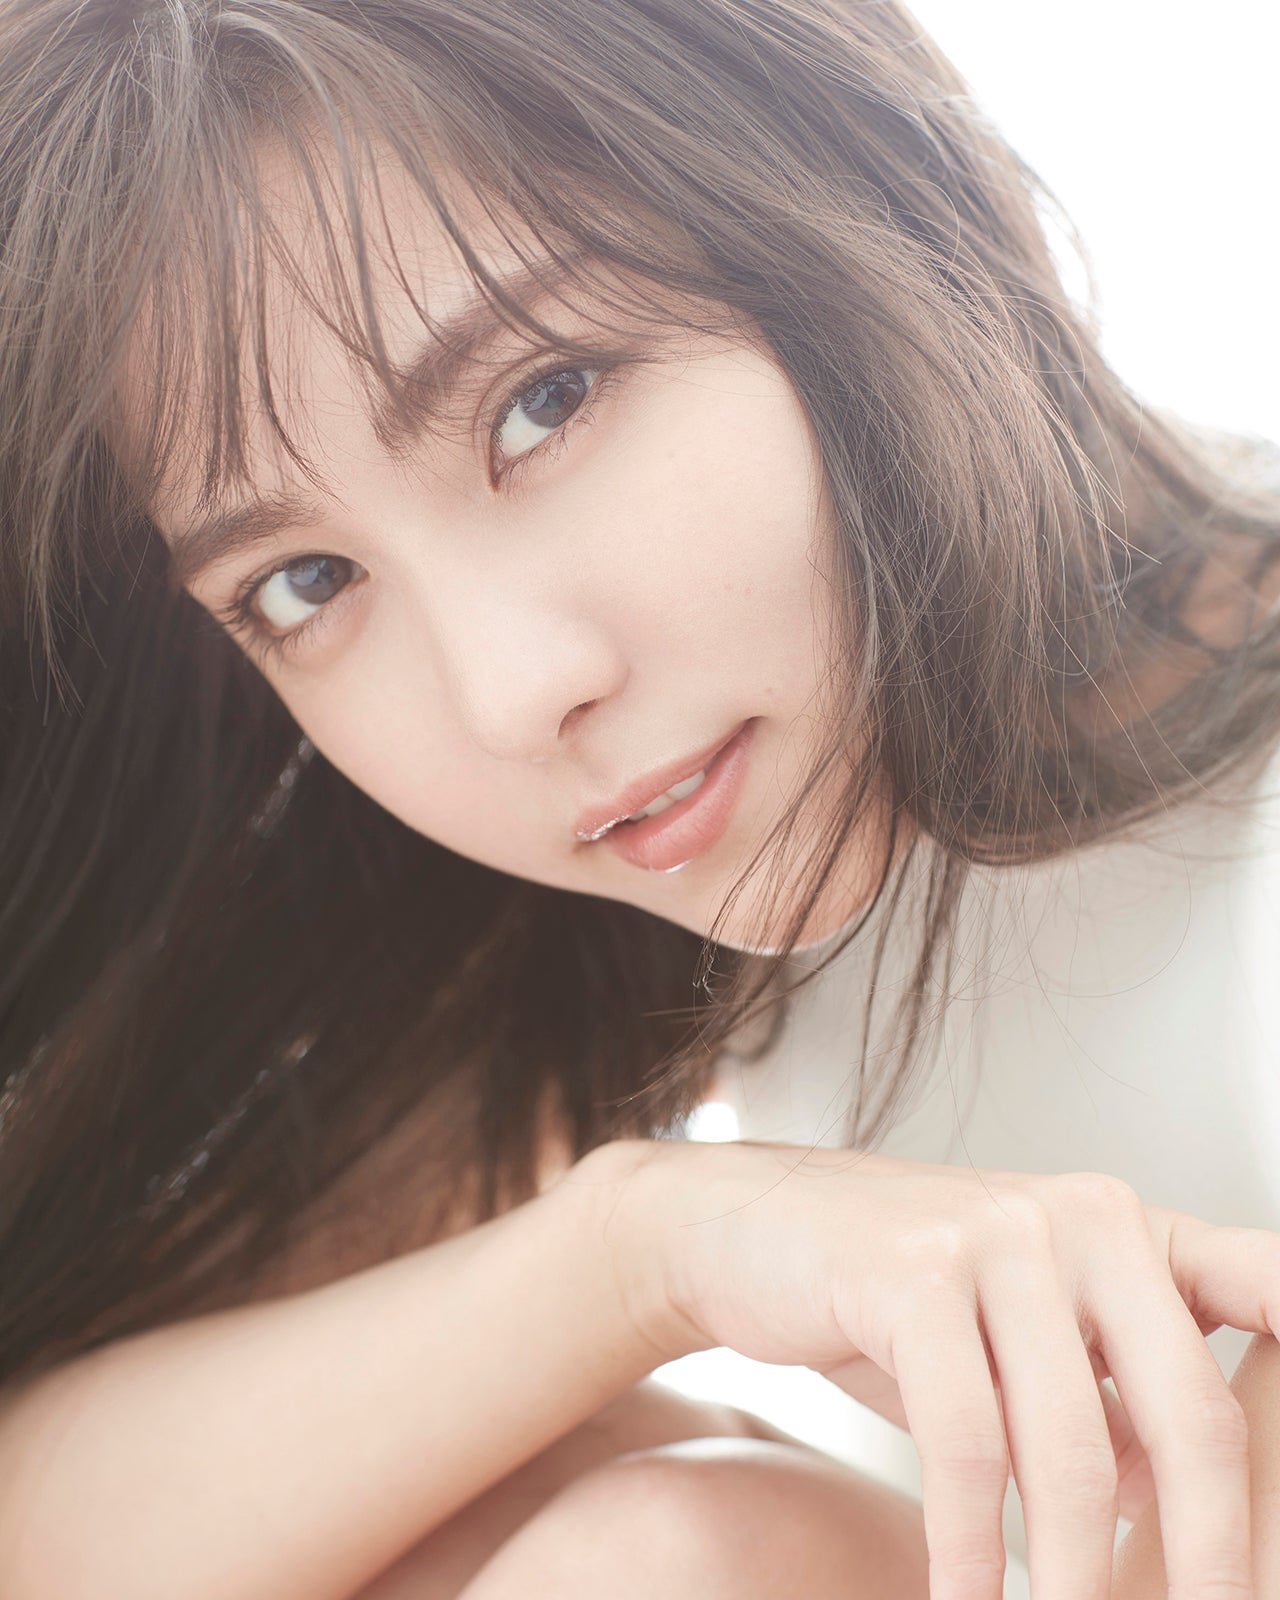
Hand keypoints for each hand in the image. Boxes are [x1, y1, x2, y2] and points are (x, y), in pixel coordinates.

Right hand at [596, 1138, 1275, 1599]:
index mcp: (1131, 1228)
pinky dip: (967, 1546)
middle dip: (1208, 1561)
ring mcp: (999, 1237)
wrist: (750, 1229)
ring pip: (1075, 1446)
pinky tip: (962, 1596)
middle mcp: (1083, 1217)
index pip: (1269, 1292)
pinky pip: (965, 1441)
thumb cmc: (898, 1293)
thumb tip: (1188, 1506)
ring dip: (1072, 1579)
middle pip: (1194, 1416)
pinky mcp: (912, 1272)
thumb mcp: (1027, 1333)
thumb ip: (1115, 1399)